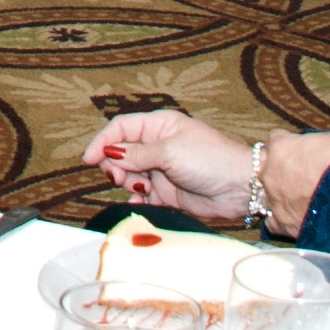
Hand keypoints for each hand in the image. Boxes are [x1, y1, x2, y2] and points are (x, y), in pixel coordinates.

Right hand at [82, 111, 257, 221]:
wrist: (241, 188)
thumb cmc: (211, 159)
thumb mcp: (170, 151)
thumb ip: (138, 154)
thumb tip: (111, 153)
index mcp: (158, 126)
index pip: (121, 129)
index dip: (102, 141)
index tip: (88, 159)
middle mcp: (158, 146)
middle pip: (122, 153)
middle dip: (115, 165)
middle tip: (119, 178)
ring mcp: (163, 170)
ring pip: (131, 176)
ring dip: (127, 183)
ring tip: (137, 189)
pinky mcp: (169, 193)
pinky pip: (144, 197)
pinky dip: (137, 201)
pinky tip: (138, 203)